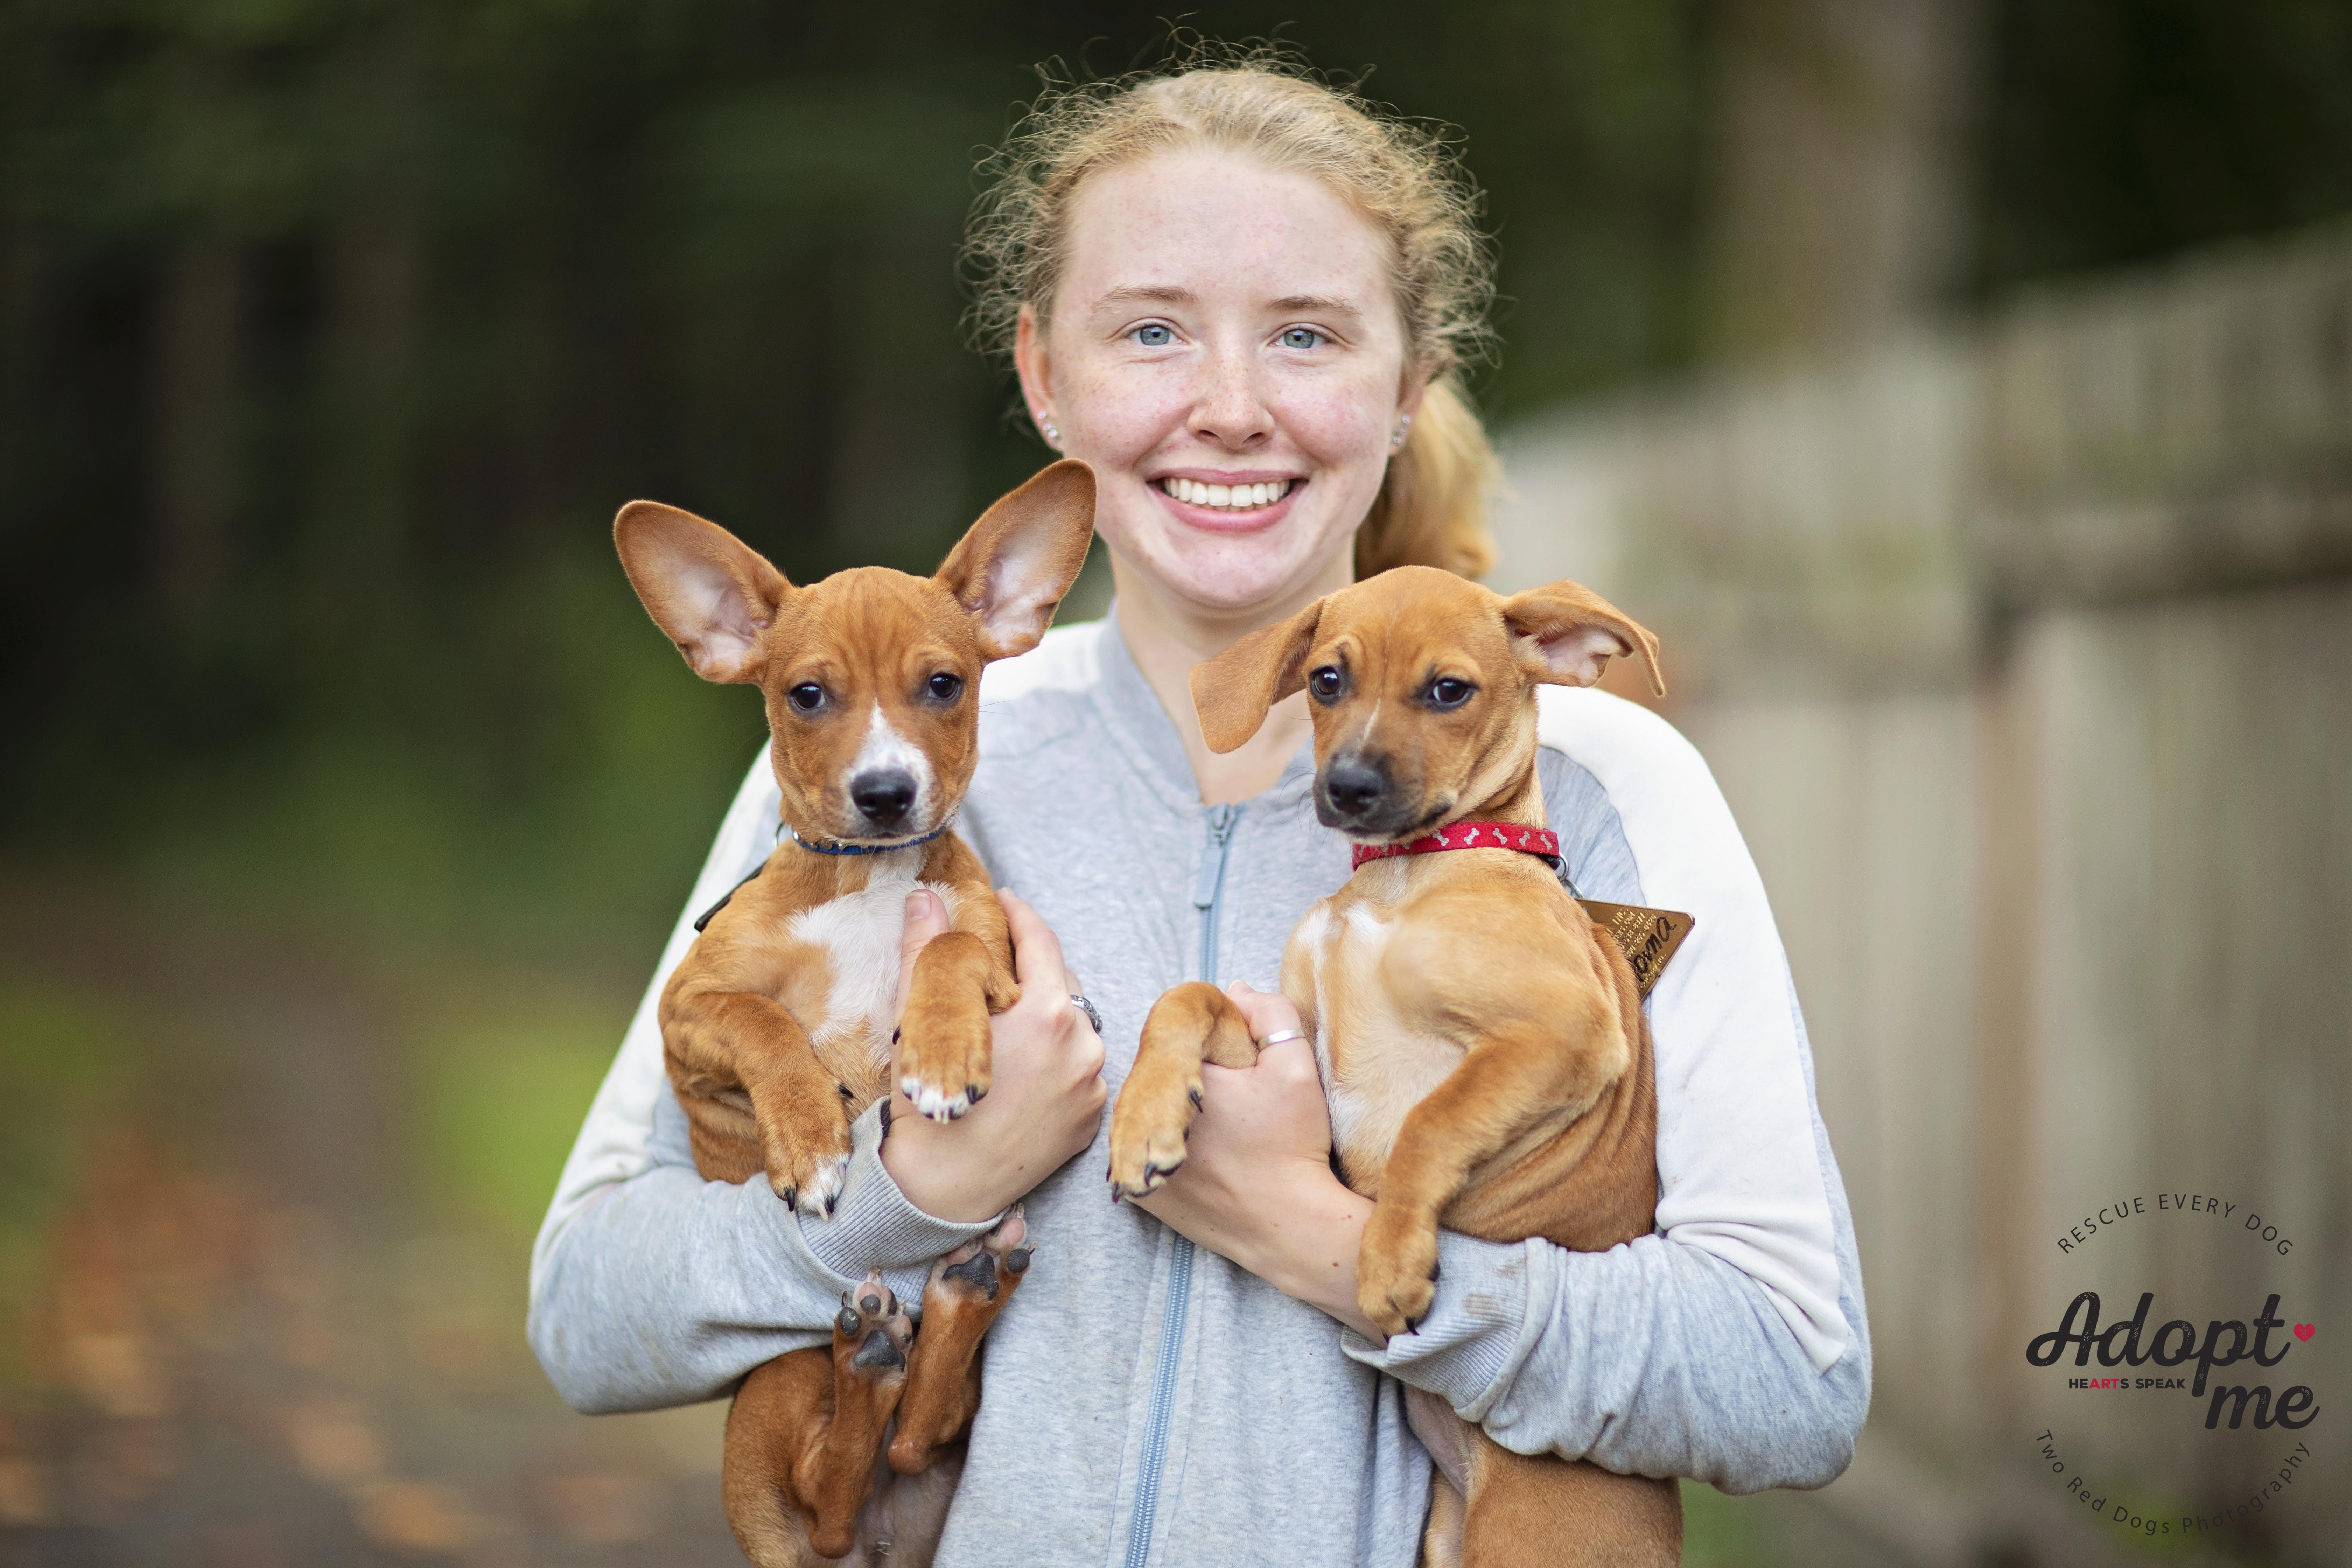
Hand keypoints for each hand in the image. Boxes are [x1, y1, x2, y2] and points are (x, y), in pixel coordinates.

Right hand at [880, 890, 1106, 1221]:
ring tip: (1006, 1017)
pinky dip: (1055, 1058)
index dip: (1019, 915)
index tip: (1002, 901)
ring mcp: (1091, 1086)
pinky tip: (1022, 1063)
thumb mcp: (921, 1018)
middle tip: (998, 961)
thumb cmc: (927, 1102)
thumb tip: (927, 897)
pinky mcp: (1090, 1118)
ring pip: (1073, 1027)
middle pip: (1060, 983)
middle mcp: (1083, 1047)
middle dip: (1029, 968)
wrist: (939, 1191)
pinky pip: (1078, 1069)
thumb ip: (925, 949)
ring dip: (1044, 1015)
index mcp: (1048, 1013)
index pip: (1042, 941)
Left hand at [1132, 983, 1378, 1337]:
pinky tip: (1204, 1155)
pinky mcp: (1142, 1195)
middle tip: (1233, 1099)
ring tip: (1221, 1128)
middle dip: (1189, 1076)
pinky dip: (1168, 1150)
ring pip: (1148, 1115)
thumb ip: (1270, 1015)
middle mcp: (1144, 1119)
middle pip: (1157, 1076)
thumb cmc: (1293, 1143)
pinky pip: (1145, 1156)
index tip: (1234, 1062)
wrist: (1288, 1224)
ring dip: (1174, 1112)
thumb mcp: (1295, 1067)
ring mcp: (1137, 1161)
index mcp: (1177, 1078)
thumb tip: (1234, 994)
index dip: (1206, 1042)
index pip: (1172, 1034)